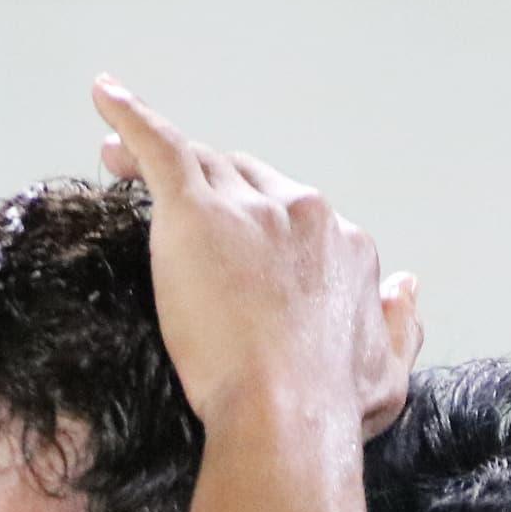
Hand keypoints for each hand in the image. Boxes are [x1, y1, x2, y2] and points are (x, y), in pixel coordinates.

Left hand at [91, 77, 418, 438]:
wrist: (287, 415)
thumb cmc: (330, 410)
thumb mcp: (387, 374)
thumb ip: (399, 325)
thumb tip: (406, 286)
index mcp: (344, 246)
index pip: (293, 215)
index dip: (258, 222)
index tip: (231, 245)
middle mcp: (304, 214)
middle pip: (247, 179)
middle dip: (210, 184)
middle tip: (165, 200)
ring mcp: (252, 209)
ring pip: (202, 164)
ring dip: (158, 154)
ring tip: (116, 157)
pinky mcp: (198, 213)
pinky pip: (161, 147)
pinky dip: (130, 118)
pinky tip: (104, 97)